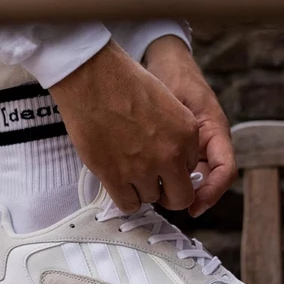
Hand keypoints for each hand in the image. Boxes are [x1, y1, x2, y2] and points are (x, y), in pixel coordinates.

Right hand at [49, 41, 198, 211]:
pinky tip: (118, 183)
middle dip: (169, 193)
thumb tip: (169, 155)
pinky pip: (128, 204)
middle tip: (155, 184)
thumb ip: (174, 132)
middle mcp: (170, 154)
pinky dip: (125, 198)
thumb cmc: (123, 81)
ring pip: (151, 199)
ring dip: (142, 189)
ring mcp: (143, 168)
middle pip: (180, 196)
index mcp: (187, 133)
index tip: (161, 160)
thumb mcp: (165, 102)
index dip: (175, 166)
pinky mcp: (116, 177)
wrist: (92, 78)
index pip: (191, 168)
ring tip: (127, 169)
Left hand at [143, 36, 236, 216]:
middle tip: (164, 202)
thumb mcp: (174, 97)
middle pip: (209, 180)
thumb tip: (163, 155)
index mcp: (215, 129)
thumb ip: (172, 123)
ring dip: (177, 190)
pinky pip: (179, 171)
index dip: (213, 191)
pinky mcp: (182, 147)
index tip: (194, 206)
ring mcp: (197, 146)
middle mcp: (210, 142)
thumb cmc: (172, 74)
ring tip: (152, 194)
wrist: (166, 62)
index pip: (225, 169)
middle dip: (189, 196)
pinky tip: (147, 181)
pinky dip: (166, 179)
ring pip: (193, 179)